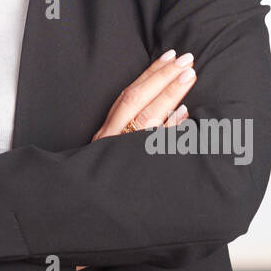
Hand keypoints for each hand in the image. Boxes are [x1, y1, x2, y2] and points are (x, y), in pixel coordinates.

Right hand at [76, 49, 196, 270]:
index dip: (150, 74)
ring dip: (169, 96)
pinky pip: (153, 149)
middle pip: (137, 101)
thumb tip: (171, 112)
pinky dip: (168, 131)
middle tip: (187, 60)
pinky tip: (184, 116)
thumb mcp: (113, 152)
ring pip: (147, 119)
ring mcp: (121, 154)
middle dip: (163, 78)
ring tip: (189, 77)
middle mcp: (112, 139)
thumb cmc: (102, 179)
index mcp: (107, 132)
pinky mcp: (133, 170)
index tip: (170, 56)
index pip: (129, 94)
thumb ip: (134, 130)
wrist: (81, 215)